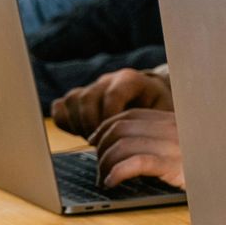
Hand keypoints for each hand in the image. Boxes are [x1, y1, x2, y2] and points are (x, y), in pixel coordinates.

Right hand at [51, 68, 171, 136]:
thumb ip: (155, 122)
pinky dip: (65, 122)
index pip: (113, 95)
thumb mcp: (164, 113)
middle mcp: (108, 80)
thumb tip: (145, 140)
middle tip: (100, 144)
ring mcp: (92, 88)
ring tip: (92, 141)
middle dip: (91, 125)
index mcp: (131, 80)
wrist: (154, 100)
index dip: (110, 118)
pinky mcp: (79, 99)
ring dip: (78, 125)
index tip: (114, 136)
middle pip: (87, 98)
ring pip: (72, 101)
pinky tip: (79, 134)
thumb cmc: (161, 110)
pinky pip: (61, 107)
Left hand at [91, 108, 184, 188]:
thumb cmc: (199, 165)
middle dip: (102, 148)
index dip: (106, 127)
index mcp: (173, 121)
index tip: (94, 140)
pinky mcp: (174, 165)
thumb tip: (125, 150)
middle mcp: (172, 127)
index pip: (131, 115)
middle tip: (99, 168)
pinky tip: (112, 182)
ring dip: (106, 163)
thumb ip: (161, 142)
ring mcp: (173, 145)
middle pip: (121, 128)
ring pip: (124, 144)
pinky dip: (118, 172)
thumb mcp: (184, 147)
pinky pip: (137, 162)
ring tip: (104, 180)